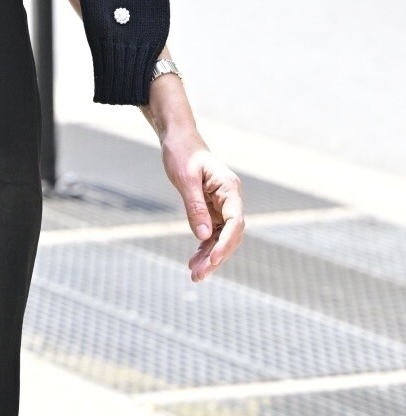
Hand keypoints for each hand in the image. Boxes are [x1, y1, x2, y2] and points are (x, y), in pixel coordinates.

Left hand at [160, 132, 245, 281]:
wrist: (178, 140)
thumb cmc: (181, 154)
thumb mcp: (185, 179)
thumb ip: (195, 207)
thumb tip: (203, 236)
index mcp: (229, 188)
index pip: (235, 222)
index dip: (225, 243)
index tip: (212, 259)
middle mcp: (231, 199)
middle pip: (230, 234)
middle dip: (216, 256)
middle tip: (198, 275)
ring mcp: (223, 205)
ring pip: (222, 238)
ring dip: (210, 257)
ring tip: (195, 275)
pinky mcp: (212, 210)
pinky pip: (212, 234)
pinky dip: (204, 249)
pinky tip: (194, 262)